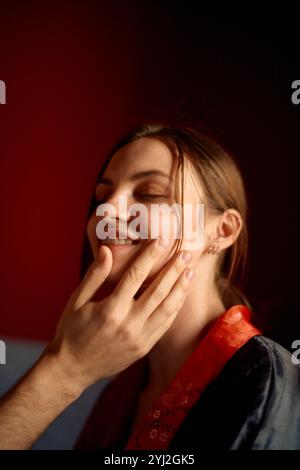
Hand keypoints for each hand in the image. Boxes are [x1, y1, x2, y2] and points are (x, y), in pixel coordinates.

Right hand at [46, 239, 193, 392]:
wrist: (72, 369)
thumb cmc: (71, 331)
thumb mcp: (76, 301)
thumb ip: (94, 276)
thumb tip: (106, 250)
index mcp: (110, 309)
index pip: (136, 276)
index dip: (151, 255)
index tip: (162, 240)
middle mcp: (128, 324)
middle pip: (158, 290)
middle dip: (174, 269)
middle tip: (187, 252)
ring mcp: (139, 338)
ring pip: (167, 308)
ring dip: (180, 288)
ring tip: (191, 270)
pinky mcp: (144, 347)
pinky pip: (165, 325)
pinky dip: (175, 308)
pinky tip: (181, 294)